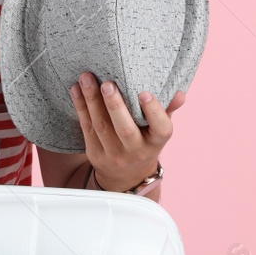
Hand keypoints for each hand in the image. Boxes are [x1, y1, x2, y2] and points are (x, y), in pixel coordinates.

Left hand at [69, 72, 184, 191]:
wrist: (126, 175)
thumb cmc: (146, 142)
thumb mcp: (160, 130)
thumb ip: (167, 110)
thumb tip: (179, 94)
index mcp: (156, 143)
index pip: (161, 129)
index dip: (154, 112)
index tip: (145, 93)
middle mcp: (135, 151)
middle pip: (125, 129)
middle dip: (115, 105)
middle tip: (107, 84)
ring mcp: (113, 154)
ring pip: (101, 126)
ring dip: (91, 100)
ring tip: (86, 78)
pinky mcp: (95, 152)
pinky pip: (86, 127)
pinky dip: (80, 107)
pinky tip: (76, 89)